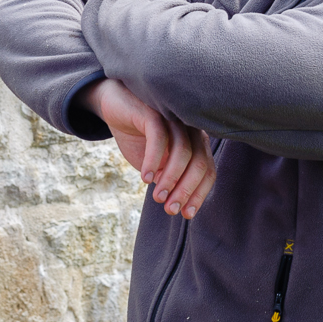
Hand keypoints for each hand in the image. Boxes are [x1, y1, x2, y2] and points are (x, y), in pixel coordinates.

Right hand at [81, 78, 216, 217]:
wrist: (114, 107)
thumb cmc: (137, 136)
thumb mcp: (155, 163)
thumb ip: (167, 179)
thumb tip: (176, 204)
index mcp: (196, 142)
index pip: (207, 171)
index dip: (199, 194)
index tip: (187, 214)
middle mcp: (191, 129)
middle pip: (199, 163)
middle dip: (186, 190)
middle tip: (170, 209)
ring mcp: (174, 118)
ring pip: (183, 152)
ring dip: (171, 179)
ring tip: (157, 197)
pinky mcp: (154, 112)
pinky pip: (159, 138)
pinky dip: (154, 160)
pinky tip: (146, 178)